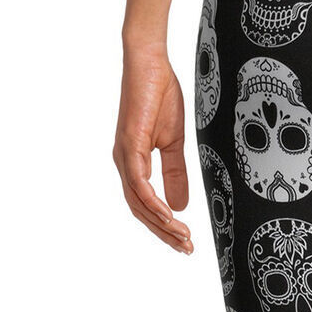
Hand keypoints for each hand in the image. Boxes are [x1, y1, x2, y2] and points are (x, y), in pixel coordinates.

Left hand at [112, 42, 193, 253]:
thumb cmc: (160, 95)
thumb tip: (181, 205)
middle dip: (164, 233)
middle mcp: (124, 163)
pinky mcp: (129, 145)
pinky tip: (169, 215)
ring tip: (182, 236)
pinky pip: (138, 183)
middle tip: (187, 248)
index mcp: (134, 163)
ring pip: (138, 202)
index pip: (146, 205)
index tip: (185, 241)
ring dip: (160, 223)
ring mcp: (124, 155)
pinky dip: (152, 202)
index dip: (164, 226)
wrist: (150, 63)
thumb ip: (176, 173)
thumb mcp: (175, 142)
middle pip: (140, 210)